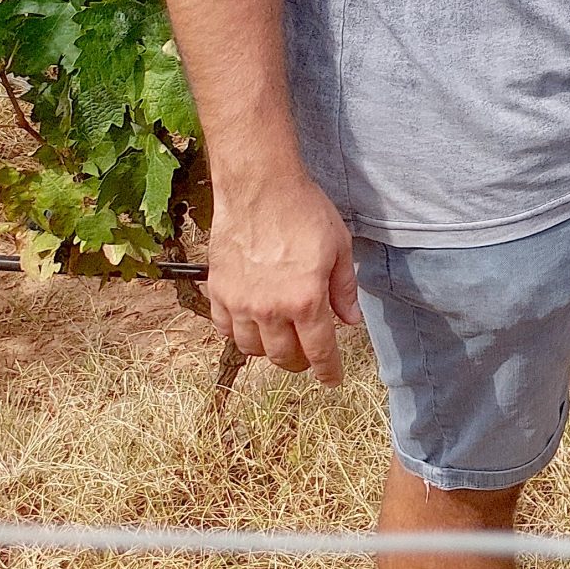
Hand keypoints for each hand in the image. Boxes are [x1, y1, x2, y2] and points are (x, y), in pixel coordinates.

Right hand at [205, 170, 360, 383]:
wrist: (260, 188)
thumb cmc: (305, 212)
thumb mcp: (340, 248)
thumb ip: (344, 290)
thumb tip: (351, 321)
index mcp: (305, 300)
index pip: (318, 351)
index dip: (327, 370)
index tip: (331, 380)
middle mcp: (270, 309)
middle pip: (283, 357)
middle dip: (300, 362)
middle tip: (309, 356)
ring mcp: (240, 302)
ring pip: (252, 348)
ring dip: (269, 349)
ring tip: (282, 338)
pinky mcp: (218, 291)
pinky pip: (225, 328)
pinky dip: (239, 332)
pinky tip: (252, 322)